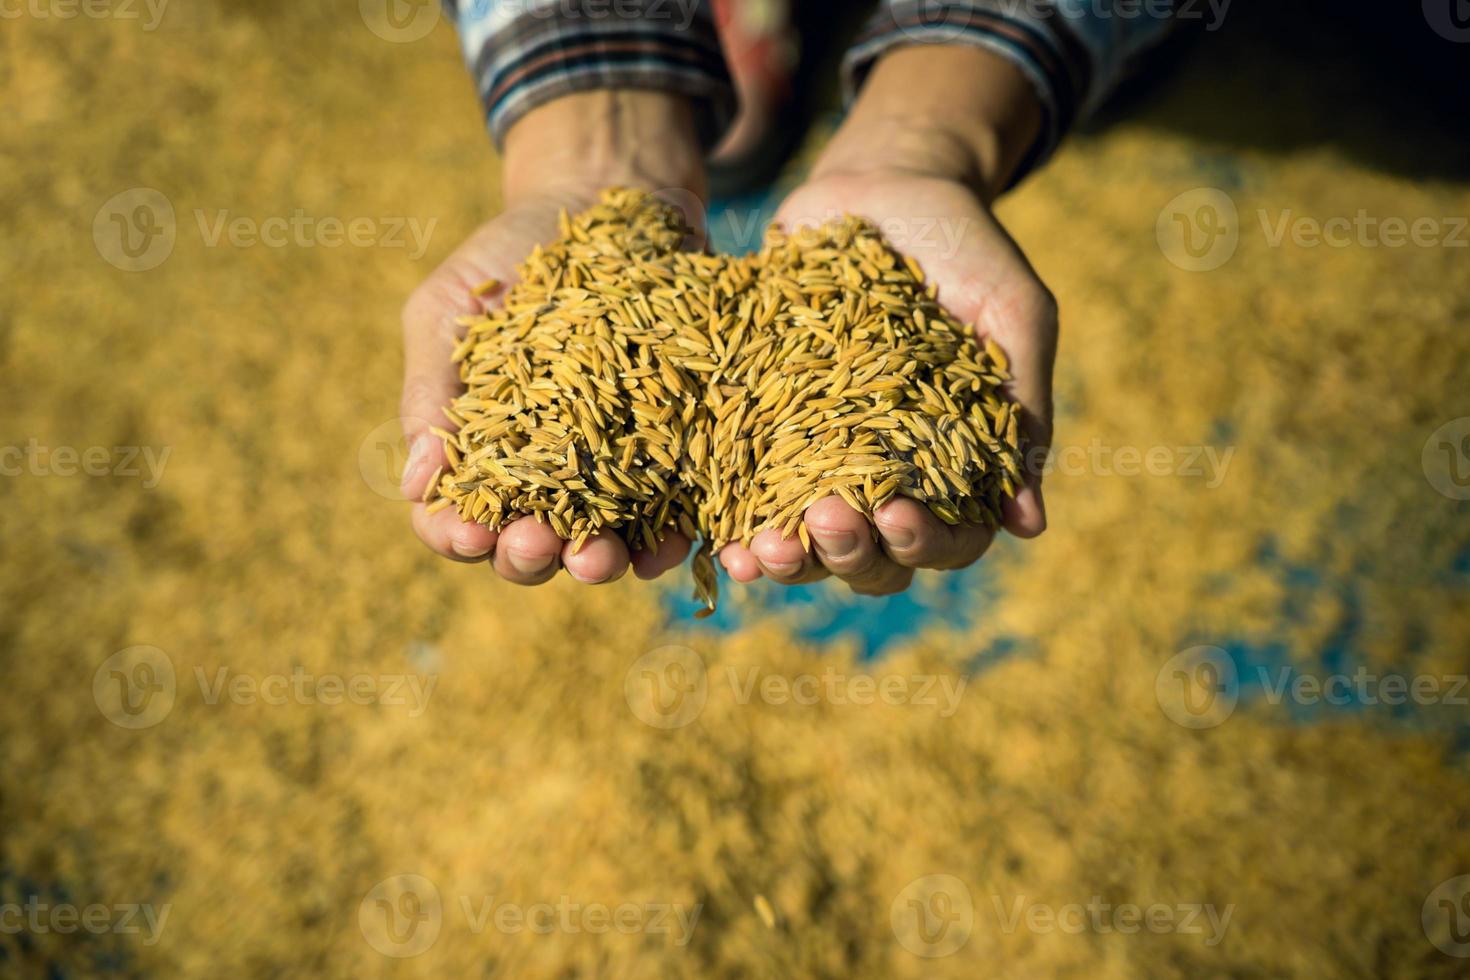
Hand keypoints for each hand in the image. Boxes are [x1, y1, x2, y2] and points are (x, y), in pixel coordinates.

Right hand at [398, 92, 704, 585]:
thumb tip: (416, 484)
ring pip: (598, 546)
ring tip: (598, 556)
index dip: (453, 535)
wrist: (607, 199)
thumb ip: (431, 393)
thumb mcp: (450, 311)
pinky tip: (666, 546)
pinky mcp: (673, 453)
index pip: (452, 518)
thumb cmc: (510, 257)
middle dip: (526, 557)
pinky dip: (667, 540)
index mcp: (477, 451)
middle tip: (534, 540)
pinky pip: (672, 516)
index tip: (467, 531)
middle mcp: (543, 477)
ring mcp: (611, 472)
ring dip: (595, 565)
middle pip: (525, 549)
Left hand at [717, 46, 1056, 594]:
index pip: (949, 539)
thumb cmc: (967, 248)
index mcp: (954, 464)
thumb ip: (1023, 407)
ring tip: (765, 549)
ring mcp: (820, 458)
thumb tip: (1030, 524)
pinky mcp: (762, 427)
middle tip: (828, 521)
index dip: (926, 544)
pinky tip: (720, 540)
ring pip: (808, 544)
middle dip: (850, 554)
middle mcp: (886, 476)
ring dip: (790, 560)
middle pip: (873, 559)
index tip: (899, 514)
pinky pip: (745, 495)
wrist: (886, 185)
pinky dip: (733, 526)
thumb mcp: (1012, 313)